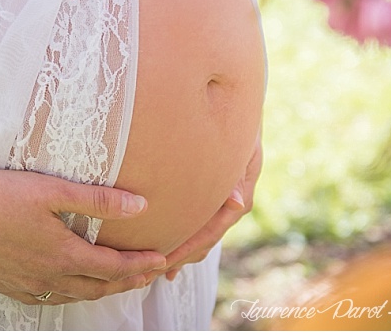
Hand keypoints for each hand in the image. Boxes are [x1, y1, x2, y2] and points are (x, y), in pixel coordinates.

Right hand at [0, 169, 166, 305]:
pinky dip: (67, 294)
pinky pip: (46, 298)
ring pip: (72, 296)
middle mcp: (48, 277)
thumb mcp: (53, 191)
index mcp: (64, 255)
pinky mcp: (5, 286)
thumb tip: (140, 207)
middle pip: (98, 287)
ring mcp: (25, 285)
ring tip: (115, 282)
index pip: (114, 267)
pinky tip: (66, 287)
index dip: (141, 266)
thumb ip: (98, 201)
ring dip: (99, 290)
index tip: (162, 261)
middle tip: (149, 275)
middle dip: (127, 282)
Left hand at [154, 135, 262, 281]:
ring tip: (151, 273)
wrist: (241, 115)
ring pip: (200, 241)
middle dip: (177, 259)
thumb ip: (236, 174)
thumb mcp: (242, 146)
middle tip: (148, 275)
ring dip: (178, 256)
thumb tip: (235, 204)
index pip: (210, 232)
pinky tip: (166, 265)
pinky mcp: (213, 204)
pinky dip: (183, 245)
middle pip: (203, 243)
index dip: (186, 249)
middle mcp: (231, 210)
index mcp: (239, 200)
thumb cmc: (239, 126)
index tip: (164, 263)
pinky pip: (198, 231)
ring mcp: (223, 209)